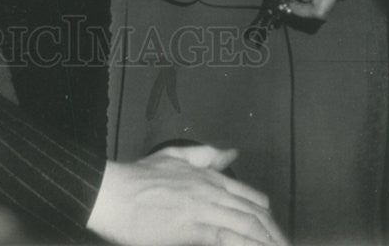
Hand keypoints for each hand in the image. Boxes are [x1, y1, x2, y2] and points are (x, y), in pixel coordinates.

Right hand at [87, 146, 287, 245]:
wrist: (112, 192)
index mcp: (207, 176)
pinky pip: (229, 238)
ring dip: (266, 241)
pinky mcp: (193, 226)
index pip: (252, 199)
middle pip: (257, 215)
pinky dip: (246, 244)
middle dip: (275, 237)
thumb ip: (203, 155)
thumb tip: (231, 152)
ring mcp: (204, 207)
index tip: (277, 238)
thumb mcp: (172, 158)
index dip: (269, 221)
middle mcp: (211, 190)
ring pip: (249, 226)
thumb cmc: (136, 178)